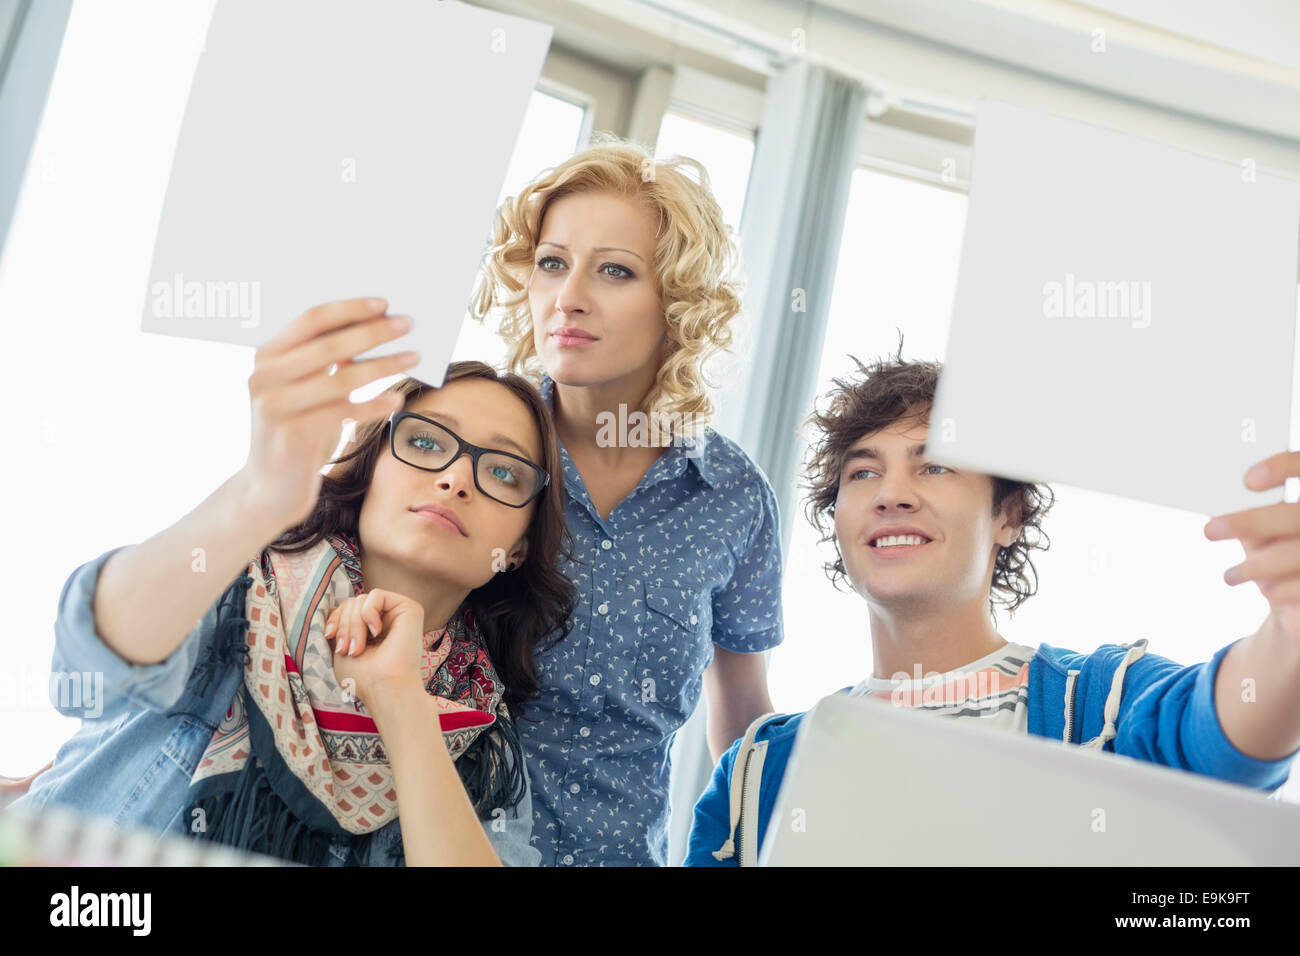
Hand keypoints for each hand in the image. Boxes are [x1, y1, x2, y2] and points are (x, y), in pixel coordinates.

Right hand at [241, 297, 418, 528]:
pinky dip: (374, 405)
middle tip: (408, 323)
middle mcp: (264, 377)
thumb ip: (327, 362)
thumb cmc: (298, 432)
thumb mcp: (308, 391)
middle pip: (328, 345)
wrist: (270, 489)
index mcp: (266, 356)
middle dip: (373, 332)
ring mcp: (275, 407)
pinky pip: (344, 413)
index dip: (348, 309)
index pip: (310, 320)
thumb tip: (374, 328)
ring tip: (413, 357)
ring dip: (382, 365)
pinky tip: (397, 401)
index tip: (383, 303)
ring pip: (340, 378)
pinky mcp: (293, 436)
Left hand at [325, 588, 426, 708]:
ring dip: (353, 624)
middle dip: (344, 625)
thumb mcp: (342, 645)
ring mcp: (399, 613)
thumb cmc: (363, 677)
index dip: (335, 619)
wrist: (384, 688)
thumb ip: (341, 623)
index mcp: (373, 629)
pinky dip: (368, 612)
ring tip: (358, 648)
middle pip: (353, 603)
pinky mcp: (409, 608)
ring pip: (362, 599)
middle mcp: (387, 619)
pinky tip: (375, 631)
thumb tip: (335, 608)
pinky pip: (376, 595)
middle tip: (347, 650)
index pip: (348, 608)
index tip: (330, 637)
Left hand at [1204, 451, 1299, 640]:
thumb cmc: (1278, 543)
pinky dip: (1280, 590)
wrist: (1298, 584)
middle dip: (1252, 522)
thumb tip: (1207, 495)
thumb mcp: (1261, 524)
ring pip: (1295, 554)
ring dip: (1256, 567)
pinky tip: (1267, 591)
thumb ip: (1247, 508)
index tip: (1248, 480)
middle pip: (1294, 516)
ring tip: (1229, 576)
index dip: (1281, 467)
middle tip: (1210, 530)